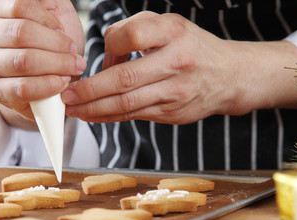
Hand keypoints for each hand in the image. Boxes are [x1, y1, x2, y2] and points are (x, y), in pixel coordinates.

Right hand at [0, 0, 86, 127]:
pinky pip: (22, 88)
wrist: (42, 77)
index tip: (65, 33)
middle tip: (76, 57)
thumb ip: (46, 3)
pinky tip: (61, 84)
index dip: (49, 20)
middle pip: (21, 33)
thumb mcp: (51, 12)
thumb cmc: (48, 42)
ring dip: (55, 66)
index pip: (20, 5)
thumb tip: (45, 5)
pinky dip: (47, 86)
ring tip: (71, 69)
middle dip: (57, 46)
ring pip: (21, 61)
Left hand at [62, 11, 296, 124]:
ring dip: (95, 109)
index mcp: (175, 32)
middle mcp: (177, 61)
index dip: (109, 46)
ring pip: (127, 104)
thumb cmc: (194, 48)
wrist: (230, 76)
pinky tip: (93, 115)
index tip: (98, 54)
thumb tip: (106, 59)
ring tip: (73, 109)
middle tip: (67, 95)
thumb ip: (136, 31)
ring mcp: (176, 91)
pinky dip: (110, 116)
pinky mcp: (172, 113)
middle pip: (125, 79)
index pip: (133, 36)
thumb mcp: (171, 26)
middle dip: (90, 90)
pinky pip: (134, 115)